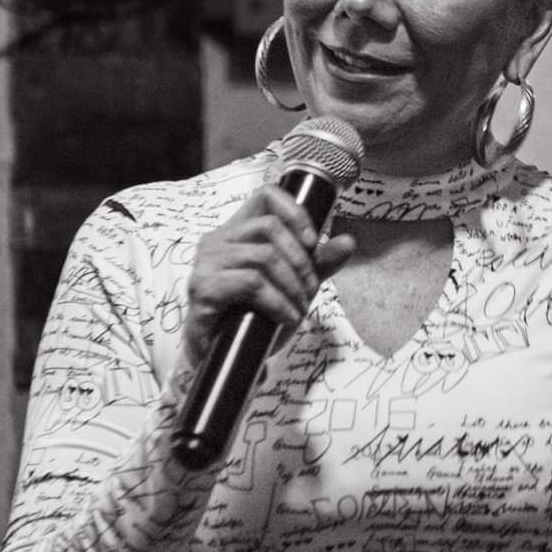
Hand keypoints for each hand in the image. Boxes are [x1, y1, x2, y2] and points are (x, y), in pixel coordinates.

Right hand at [182, 184, 354, 362]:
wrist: (224, 356)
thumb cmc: (252, 316)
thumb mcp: (292, 285)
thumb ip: (317, 263)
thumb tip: (347, 242)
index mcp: (236, 231)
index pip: (265, 195)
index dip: (294, 211)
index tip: (313, 241)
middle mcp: (217, 241)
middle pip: (269, 226)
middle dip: (301, 260)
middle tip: (310, 289)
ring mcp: (207, 263)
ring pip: (264, 256)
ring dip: (293, 285)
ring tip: (299, 308)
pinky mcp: (203, 289)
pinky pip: (252, 283)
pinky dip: (278, 302)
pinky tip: (286, 317)